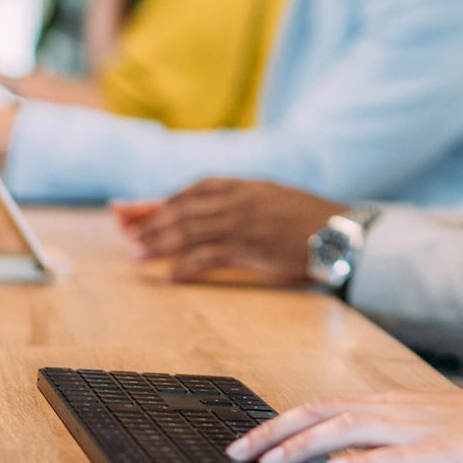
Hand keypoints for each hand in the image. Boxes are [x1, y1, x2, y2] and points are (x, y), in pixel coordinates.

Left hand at [115, 178, 340, 282]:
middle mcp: (237, 199)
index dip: (159, 201)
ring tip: (136, 254)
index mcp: (243, 185)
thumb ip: (240, 202)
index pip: (190, 190)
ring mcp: (242, 222)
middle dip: (148, 219)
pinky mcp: (249, 247)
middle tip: (122, 228)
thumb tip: (209, 211)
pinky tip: (170, 277)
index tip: (133, 209)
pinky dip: (186, 267)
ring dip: (159, 243)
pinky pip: (209, 256)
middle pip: (182, 208)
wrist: (340, 230)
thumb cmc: (308, 218)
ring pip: (188, 230)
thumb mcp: (270, 199)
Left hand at [226, 390, 462, 462]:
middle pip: (326, 412)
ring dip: (306, 445)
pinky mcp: (445, 455)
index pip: (324, 406)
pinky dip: (364, 462)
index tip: (246, 440)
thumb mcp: (428, 426)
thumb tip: (335, 455)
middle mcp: (401, 409)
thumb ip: (384, 436)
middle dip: (278, 431)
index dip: (281, 421)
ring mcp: (422, 429)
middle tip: (239, 452)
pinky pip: (398, 457)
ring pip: (352, 429)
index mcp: (394, 403)